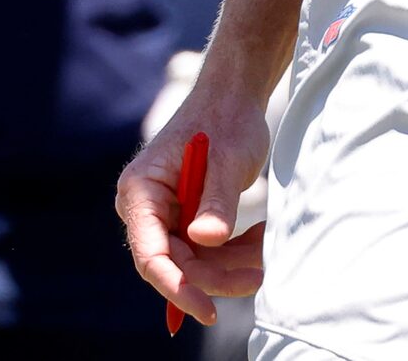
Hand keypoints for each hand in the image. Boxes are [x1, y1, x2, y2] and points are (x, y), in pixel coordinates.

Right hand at [116, 79, 269, 329]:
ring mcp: (166, 216)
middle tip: (261, 272)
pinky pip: (208, 251)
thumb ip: (217, 200)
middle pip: (177, 265)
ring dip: (233, 264)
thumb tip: (205, 240)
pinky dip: (235, 251)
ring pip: (197, 262)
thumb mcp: (227, 159)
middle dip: (219, 276)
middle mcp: (146, 208)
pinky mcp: (186, 220)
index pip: (150, 255)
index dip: (178, 288)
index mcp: (141, 191)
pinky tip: (260, 236)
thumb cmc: (226, 119)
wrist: (234, 97)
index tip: (208, 310)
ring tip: (267, 247)